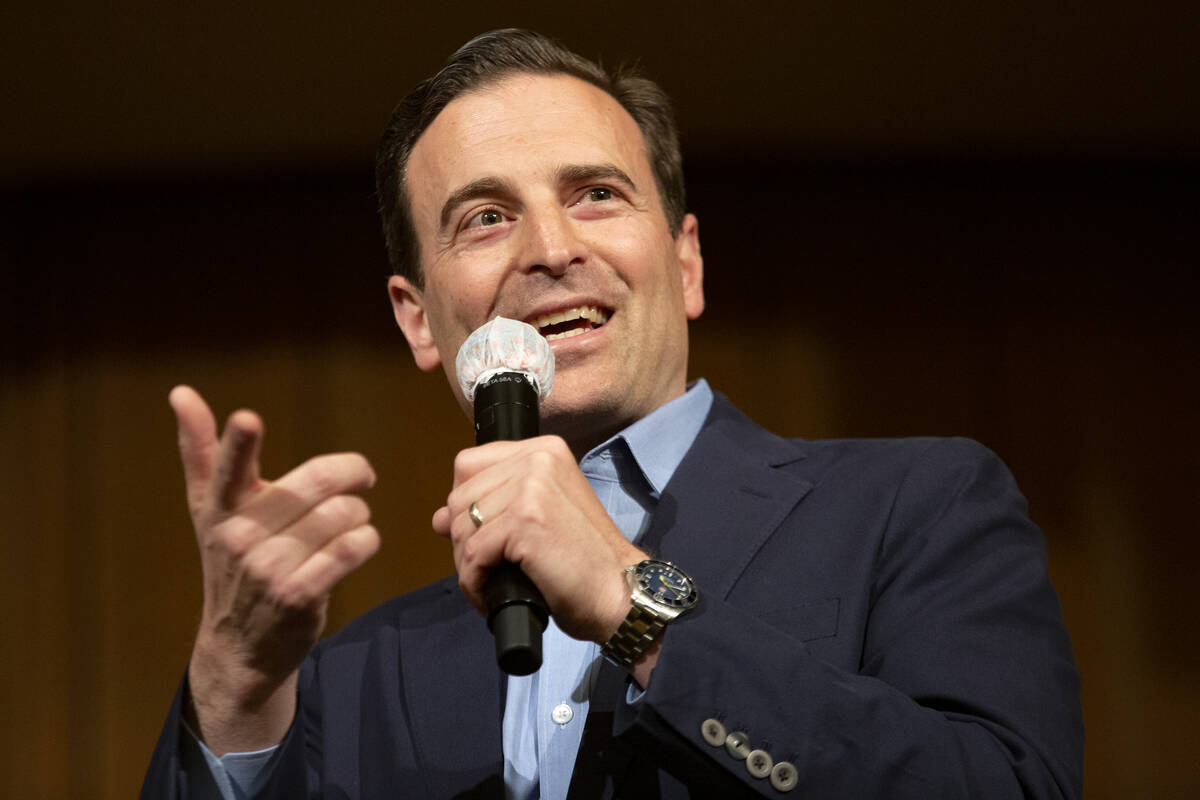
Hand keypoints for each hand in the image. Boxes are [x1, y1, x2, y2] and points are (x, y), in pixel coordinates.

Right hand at [170, 386, 378, 752]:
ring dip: (359, 512)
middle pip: (319, 482)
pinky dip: (366, 539)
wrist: (239, 645)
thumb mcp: (210, 508)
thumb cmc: (230, 560)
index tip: (247, 418)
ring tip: (351, 519)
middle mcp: (239, 537)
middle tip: (362, 476)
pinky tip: (358, 542)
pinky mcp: (299, 596)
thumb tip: (181, 392)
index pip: (228, 468)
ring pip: (343, 514)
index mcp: (220, 507)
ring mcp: (268, 569)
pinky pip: (353, 548)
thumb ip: (200, 450)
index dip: (239, 443)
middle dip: (353, 472)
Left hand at [432, 435, 641, 645]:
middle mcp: (537, 459)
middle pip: (459, 497)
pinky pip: (472, 554)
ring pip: (460, 527)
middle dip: (463, 540)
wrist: (619, 592)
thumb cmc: (583, 561)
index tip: (483, 533)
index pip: (468, 464)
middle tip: (488, 568)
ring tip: (491, 583)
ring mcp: (532, 487)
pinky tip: (491, 594)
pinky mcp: (525, 520)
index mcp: (543, 450)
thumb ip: (492, 507)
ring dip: (467, 565)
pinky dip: (474, 582)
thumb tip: (438, 518)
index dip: (465, 504)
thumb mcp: (537, 518)